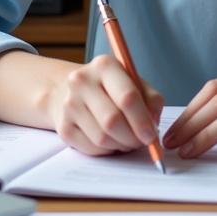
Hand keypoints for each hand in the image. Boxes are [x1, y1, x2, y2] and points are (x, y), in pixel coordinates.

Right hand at [43, 53, 163, 156]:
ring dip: (121, 145)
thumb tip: (153, 122)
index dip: (142, 121)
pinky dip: (107, 150)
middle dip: (132, 138)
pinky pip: (91, 148)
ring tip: (127, 140)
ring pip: (102, 138)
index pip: (127, 97)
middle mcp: (82, 81)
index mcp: (104, 65)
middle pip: (113, 121)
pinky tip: (112, 141)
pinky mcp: (63, 127)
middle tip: (142, 142)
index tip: (151, 135)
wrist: (68, 90)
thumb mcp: (133, 81)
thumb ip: (150, 98)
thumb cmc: (109, 87)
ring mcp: (69, 104)